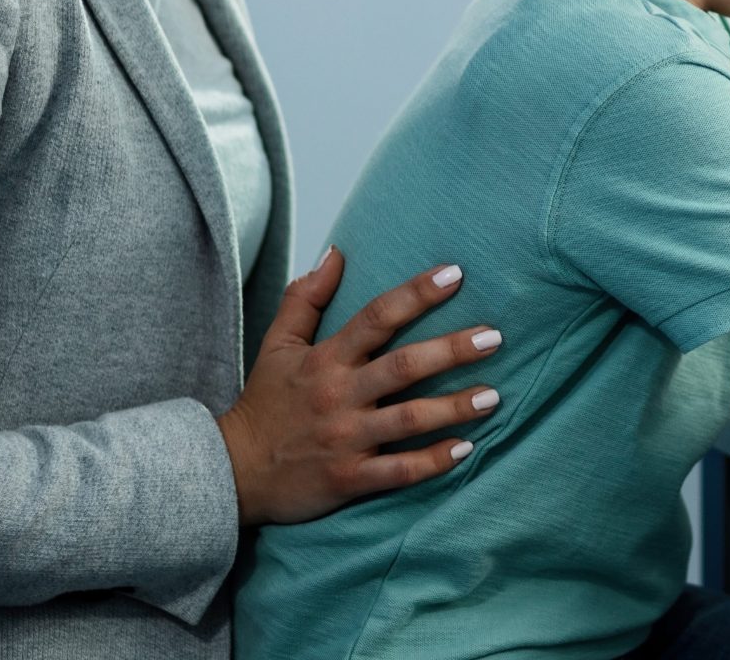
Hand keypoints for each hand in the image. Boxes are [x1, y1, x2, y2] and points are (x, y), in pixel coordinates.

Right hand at [216, 249, 501, 526]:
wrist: (233, 472)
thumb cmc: (264, 404)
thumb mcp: (277, 345)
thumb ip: (305, 297)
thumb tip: (336, 251)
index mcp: (325, 360)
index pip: (377, 317)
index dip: (417, 294)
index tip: (456, 274)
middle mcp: (339, 396)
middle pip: (403, 367)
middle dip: (451, 350)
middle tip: (495, 336)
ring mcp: (345, 439)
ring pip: (409, 420)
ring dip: (454, 407)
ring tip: (494, 395)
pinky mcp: (349, 479)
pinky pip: (399, 471)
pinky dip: (433, 462)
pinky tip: (466, 448)